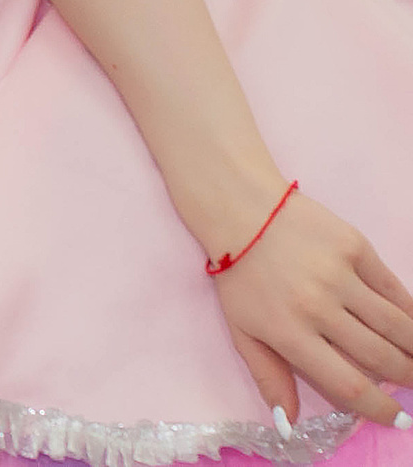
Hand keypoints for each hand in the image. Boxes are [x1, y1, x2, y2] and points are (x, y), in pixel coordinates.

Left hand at [211, 189, 412, 429]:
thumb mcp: (242, 330)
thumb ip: (269, 377)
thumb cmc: (240, 276)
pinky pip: (396, 290)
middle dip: (406, 378)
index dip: (380, 409)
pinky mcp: (355, 247)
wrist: (239, 209)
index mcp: (288, 332)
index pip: (349, 384)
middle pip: (381, 357)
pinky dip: (411, 312)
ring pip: (398, 325)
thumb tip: (288, 425)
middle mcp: (318, 306)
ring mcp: (339, 275)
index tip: (399, 419)